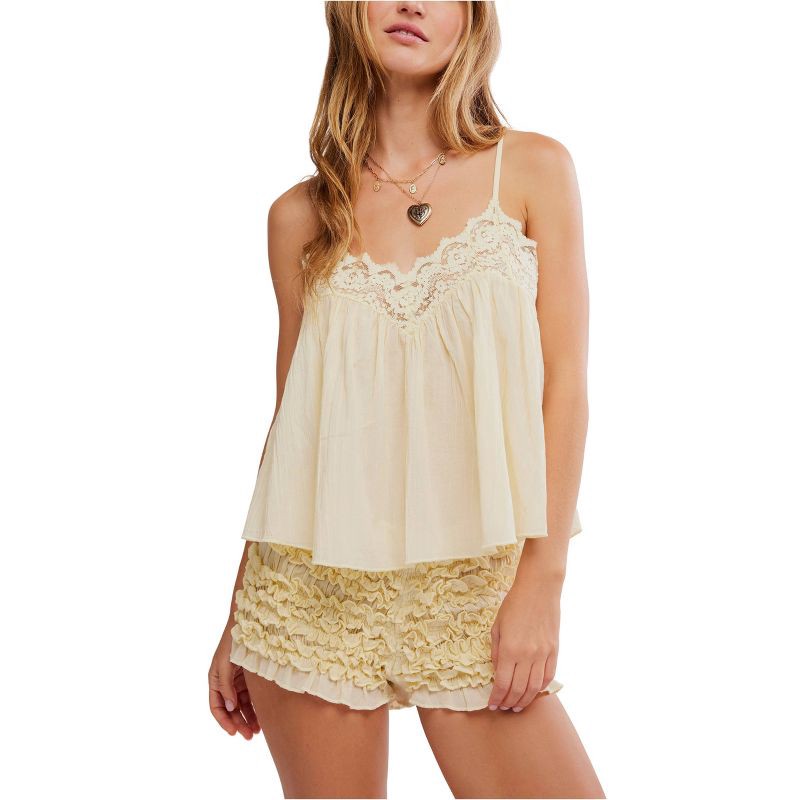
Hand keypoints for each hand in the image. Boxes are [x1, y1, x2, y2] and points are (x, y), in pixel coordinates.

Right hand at [209, 627, 260, 737]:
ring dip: (248, 718)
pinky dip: (255, 706)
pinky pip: (251, 696)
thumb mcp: (226, 663)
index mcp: (215, 679)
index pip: (216, 706)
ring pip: (242, 705)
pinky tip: (263, 716)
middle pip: (231, 709)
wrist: (250, 623)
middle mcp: (226, 682)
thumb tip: (231, 707)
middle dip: (239, 723)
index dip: (224, 721)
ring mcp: (239, 679)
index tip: (233, 732)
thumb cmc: (234, 641)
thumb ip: (226, 685)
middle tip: (250, 735)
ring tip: (258, 730)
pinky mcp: (251, 677)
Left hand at [487, 577, 560, 711]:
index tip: (492, 704)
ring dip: (524, 700)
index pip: (502, 684)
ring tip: (516, 706)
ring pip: (534, 688)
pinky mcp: (554, 651)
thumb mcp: (497, 626)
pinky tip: (533, 692)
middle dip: (509, 703)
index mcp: (509, 649)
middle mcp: (527, 655)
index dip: (496, 698)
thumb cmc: (514, 604)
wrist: (539, 589)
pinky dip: (540, 688)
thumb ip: (496, 651)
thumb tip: (497, 672)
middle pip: (518, 690)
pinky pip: (548, 676)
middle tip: (503, 708)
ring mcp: (543, 654)